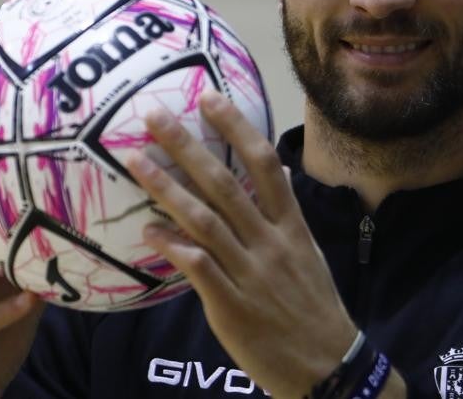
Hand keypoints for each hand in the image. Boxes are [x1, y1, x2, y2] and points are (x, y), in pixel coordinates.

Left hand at [126, 90, 404, 397]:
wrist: (327, 364)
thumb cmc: (313, 305)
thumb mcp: (308, 252)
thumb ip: (287, 212)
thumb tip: (280, 170)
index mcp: (290, 225)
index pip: (264, 164)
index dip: (236, 128)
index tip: (208, 97)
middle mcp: (270, 242)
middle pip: (225, 184)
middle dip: (187, 146)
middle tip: (153, 115)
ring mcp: (250, 272)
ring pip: (205, 221)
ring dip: (167, 189)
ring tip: (135, 163)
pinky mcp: (232, 305)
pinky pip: (198, 269)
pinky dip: (173, 247)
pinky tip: (147, 232)